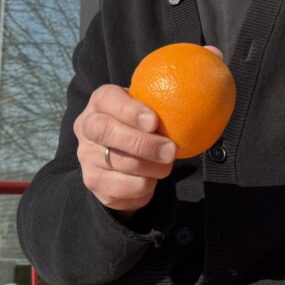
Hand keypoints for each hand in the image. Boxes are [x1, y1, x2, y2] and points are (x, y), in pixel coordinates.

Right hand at [73, 84, 176, 212]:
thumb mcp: (148, 107)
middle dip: (142, 143)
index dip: (130, 111)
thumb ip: (161, 102)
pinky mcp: (93, 183)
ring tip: (166, 165)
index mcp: (100, 102)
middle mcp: (86, 127)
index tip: (154, 122)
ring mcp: (87, 157)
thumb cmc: (142, 124)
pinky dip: (145, 187)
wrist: (123, 154)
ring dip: (151, 168)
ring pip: (119, 165)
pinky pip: (123, 190)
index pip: (108, 99)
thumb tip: (197, 94)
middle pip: (107, 132)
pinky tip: (151, 178)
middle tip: (170, 150)